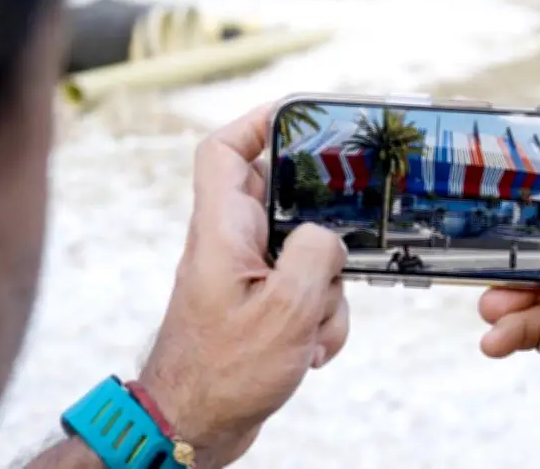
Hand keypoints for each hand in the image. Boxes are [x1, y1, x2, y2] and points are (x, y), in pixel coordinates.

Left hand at [139, 104, 349, 467]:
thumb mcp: (285, 310)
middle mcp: (232, 243)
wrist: (198, 426)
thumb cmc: (224, 373)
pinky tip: (310, 349)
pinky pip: (306, 290)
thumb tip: (326, 236)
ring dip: (325, 291)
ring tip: (311, 328)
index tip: (297, 114)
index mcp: (222, 232)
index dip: (256, 121)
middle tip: (342, 243)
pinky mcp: (264, 301)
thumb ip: (313, 254)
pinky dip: (319, 317)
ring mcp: (250, 273)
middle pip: (284, 201)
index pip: (223, 151)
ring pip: (307, 253)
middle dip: (321, 231)